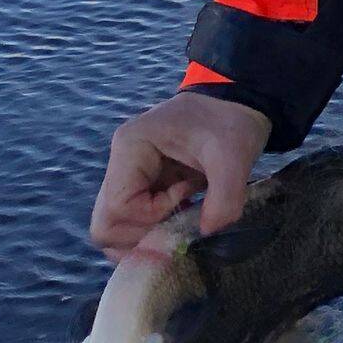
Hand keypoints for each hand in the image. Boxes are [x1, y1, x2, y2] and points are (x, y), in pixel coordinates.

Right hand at [90, 91, 272, 258]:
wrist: (237, 106)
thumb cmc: (231, 122)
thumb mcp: (235, 155)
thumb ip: (225, 196)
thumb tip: (208, 232)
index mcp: (131, 146)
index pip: (119, 206)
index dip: (152, 216)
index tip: (187, 198)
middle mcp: (120, 163)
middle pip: (105, 224)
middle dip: (142, 236)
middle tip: (180, 223)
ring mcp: (127, 177)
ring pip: (114, 229)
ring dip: (147, 237)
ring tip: (183, 217)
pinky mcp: (141, 188)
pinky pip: (131, 225)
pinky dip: (153, 232)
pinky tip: (183, 217)